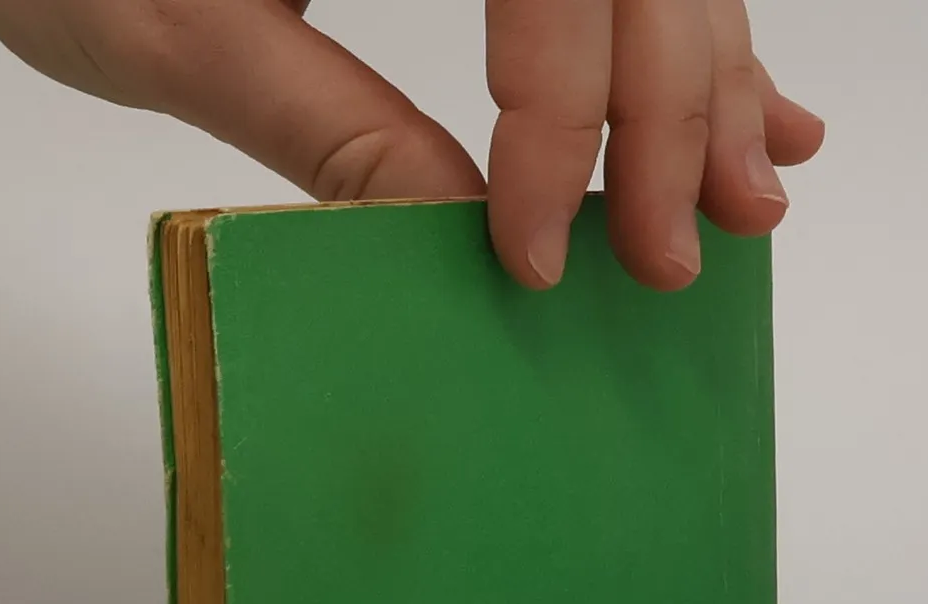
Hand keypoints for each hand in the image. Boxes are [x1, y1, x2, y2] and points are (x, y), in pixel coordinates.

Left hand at [0, 0, 822, 288]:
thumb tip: (459, 235)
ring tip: (749, 194)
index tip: (536, 250)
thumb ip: (324, 122)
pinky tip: (753, 104)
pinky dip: (691, 30)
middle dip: (672, 109)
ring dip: (712, 72)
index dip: (564, 115)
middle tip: (675, 256)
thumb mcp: (174, 24)